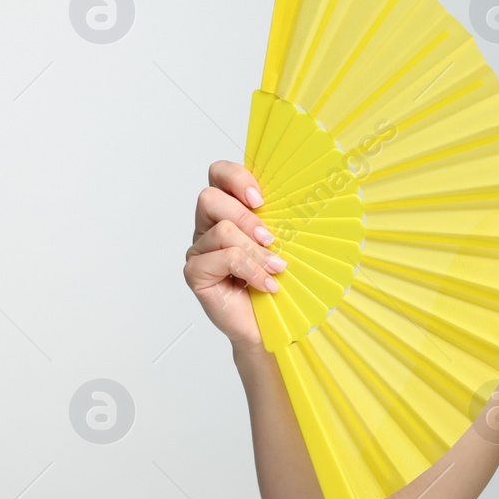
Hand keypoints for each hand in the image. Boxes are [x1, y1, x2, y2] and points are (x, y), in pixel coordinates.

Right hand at [183, 160, 285, 349]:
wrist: (270, 324)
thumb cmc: (277, 279)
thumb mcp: (283, 241)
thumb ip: (278, 217)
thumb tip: (302, 196)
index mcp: (227, 210)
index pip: (218, 174)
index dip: (236, 178)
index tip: (261, 198)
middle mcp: (208, 227)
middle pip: (210, 198)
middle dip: (245, 216)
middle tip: (270, 238)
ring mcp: (199, 250)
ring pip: (222, 230)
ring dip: (255, 250)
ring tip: (276, 268)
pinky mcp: (196, 273)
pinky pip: (222, 258)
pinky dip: (250, 270)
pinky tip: (266, 284)